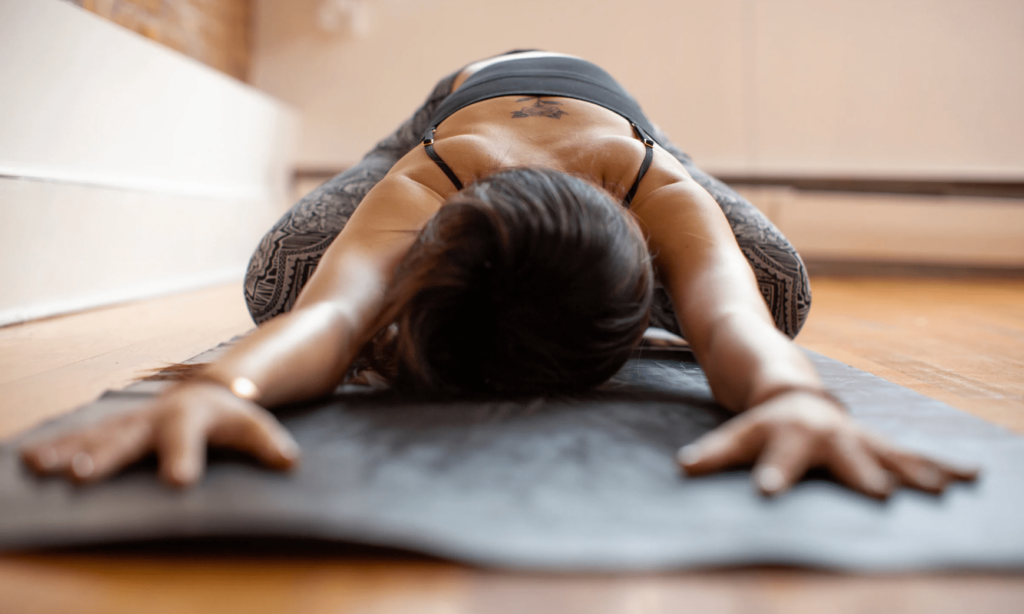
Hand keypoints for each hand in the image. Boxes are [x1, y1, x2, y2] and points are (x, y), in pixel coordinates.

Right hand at [21, 381, 299, 486]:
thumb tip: (289, 461)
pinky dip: (58, 447)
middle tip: (82, 474)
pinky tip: (31, 460)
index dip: (183, 458)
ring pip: (97, 436)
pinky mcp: (116, 429)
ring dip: (70, 451)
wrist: (209, 388)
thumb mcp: (252, 426)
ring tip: (42, 467)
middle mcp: (155, 417)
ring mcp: (132, 422)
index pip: (188, 439)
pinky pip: (83, 437)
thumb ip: (268, 443)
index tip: (177, 482)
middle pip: (129, 438)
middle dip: (105, 456)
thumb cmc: (231, 414)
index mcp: (191, 417)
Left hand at [677, 391, 977, 497]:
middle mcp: (827, 435)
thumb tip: (683, 468)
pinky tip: (972, 477)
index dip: (771, 473)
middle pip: (844, 458)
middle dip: (861, 475)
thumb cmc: (762, 421)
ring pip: (888, 456)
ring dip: (915, 473)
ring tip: (943, 489)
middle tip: (879, 495)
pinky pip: (910, 458)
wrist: (791, 389)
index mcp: (787, 433)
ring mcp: (855, 439)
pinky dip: (939, 468)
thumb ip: (713, 454)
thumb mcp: (737, 434)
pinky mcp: (876, 446)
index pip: (776, 456)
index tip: (767, 491)